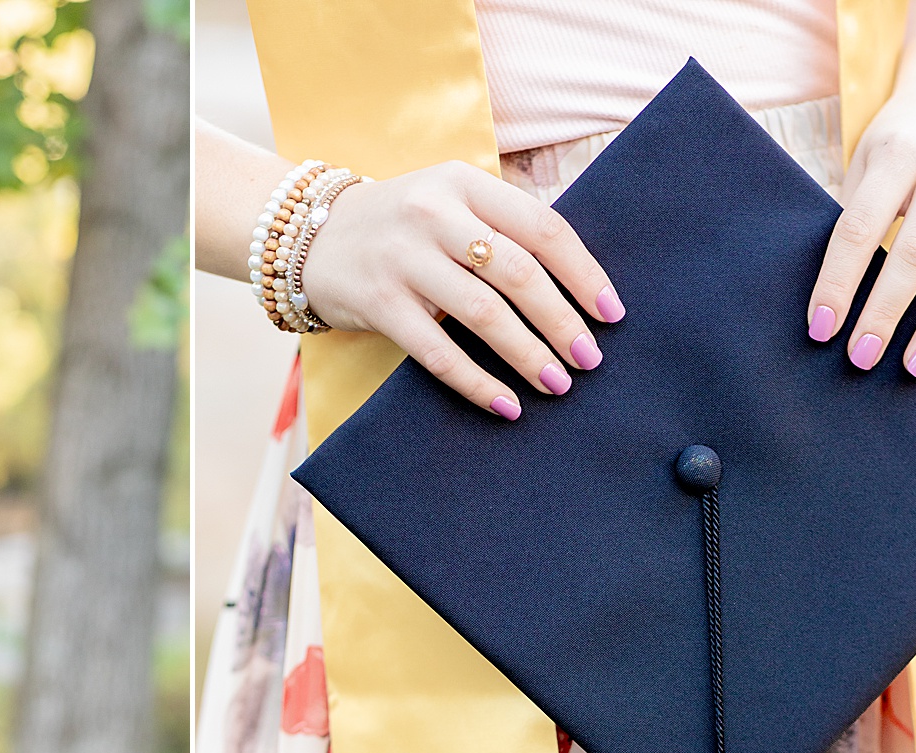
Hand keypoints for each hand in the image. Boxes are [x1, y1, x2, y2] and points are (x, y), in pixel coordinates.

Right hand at [299, 160, 623, 417]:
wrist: (304, 235)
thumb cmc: (396, 225)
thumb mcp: (447, 201)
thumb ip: (499, 226)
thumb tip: (573, 282)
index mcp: (465, 184)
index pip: (542, 227)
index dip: (583, 273)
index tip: (611, 313)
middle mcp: (435, 215)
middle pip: (517, 273)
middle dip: (562, 322)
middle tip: (589, 359)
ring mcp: (404, 260)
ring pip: (483, 314)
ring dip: (528, 355)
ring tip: (556, 384)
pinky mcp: (379, 303)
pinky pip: (438, 352)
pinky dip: (477, 382)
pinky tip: (504, 404)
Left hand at [807, 60, 915, 376]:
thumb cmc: (895, 141)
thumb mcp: (865, 161)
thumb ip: (854, 219)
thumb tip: (834, 301)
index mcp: (900, 154)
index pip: (861, 228)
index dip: (838, 282)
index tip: (819, 329)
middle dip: (885, 311)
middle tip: (859, 358)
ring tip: (913, 368)